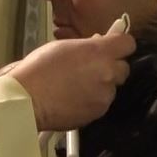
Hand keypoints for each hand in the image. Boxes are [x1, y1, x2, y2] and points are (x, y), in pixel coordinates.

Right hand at [6, 24, 135, 131]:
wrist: (28, 100)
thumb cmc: (38, 70)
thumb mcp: (63, 47)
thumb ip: (88, 47)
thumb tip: (99, 46)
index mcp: (99, 52)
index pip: (128, 44)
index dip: (119, 45)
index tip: (112, 47)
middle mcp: (107, 73)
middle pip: (123, 68)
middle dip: (110, 68)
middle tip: (91, 69)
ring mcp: (104, 95)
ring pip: (111, 88)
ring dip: (100, 86)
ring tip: (76, 87)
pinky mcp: (98, 112)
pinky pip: (101, 103)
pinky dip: (92, 101)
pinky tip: (73, 99)